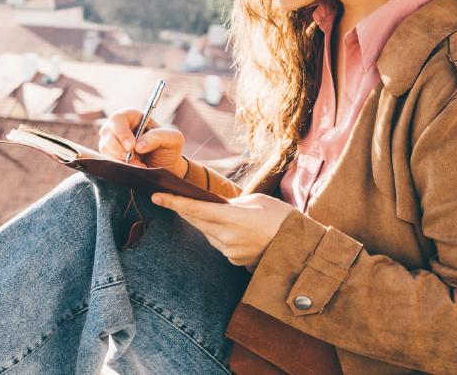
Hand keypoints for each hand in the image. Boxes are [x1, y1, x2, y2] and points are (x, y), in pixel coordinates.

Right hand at [98, 108, 187, 177]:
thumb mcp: (173, 139)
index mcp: (133, 116)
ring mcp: (112, 140)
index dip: (122, 132)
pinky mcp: (109, 154)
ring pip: (105, 147)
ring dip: (120, 159)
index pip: (118, 118)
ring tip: (139, 164)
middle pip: (107, 133)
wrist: (164, 169)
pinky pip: (106, 158)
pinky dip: (119, 165)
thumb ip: (159, 136)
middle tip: (134, 159)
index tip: (131, 146)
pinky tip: (133, 167)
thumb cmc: (168, 149)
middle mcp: (119, 126)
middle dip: (120, 149)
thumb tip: (139, 145)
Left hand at [151, 192, 293, 266]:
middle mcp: (228, 237)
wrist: (299, 245)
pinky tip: (226, 226)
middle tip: (166, 196)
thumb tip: (213, 205)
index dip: (174, 202)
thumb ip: (230, 203)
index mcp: (233, 218)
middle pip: (196, 221)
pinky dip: (217, 233)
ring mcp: (230, 251)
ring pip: (206, 233)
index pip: (196, 209)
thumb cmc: (280, 216)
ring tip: (204, 208)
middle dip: (182, 209)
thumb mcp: (255, 200)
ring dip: (202, 221)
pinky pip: (218, 243)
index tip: (157, 195)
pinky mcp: (234, 261)